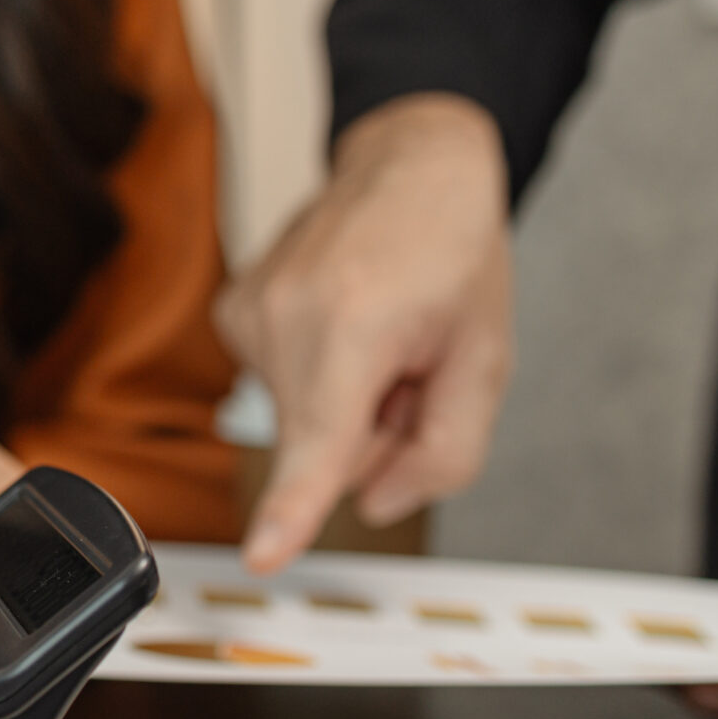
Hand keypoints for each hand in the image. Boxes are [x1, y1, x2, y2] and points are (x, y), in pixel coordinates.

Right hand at [218, 94, 512, 573]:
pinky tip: (345, 322)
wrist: (408, 163)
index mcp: (357, 324)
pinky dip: (316, 373)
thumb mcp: (485, 359)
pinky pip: (280, 386)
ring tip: (380, 331)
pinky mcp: (232, 313)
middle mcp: (287, 315)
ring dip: (346, 397)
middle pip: (322, 442)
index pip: (323, 439)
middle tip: (410, 364)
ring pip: (300, 417)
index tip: (262, 555)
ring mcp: (249, 311)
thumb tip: (375, 502)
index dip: (292, 508)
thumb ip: (444, 452)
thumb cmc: (450, 250)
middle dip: (372, 430)